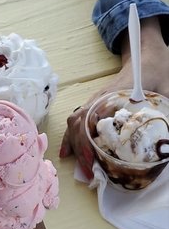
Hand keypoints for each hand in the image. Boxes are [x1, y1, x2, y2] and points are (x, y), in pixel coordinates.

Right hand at [60, 17, 168, 178]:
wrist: (146, 56)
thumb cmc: (156, 71)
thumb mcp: (167, 89)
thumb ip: (168, 111)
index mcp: (113, 95)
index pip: (91, 118)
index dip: (88, 141)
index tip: (93, 160)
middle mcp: (99, 99)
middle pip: (79, 124)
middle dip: (80, 150)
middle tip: (89, 172)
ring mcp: (94, 101)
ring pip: (74, 123)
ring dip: (73, 145)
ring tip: (79, 167)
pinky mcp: (95, 104)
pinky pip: (76, 120)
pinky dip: (70, 136)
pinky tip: (69, 151)